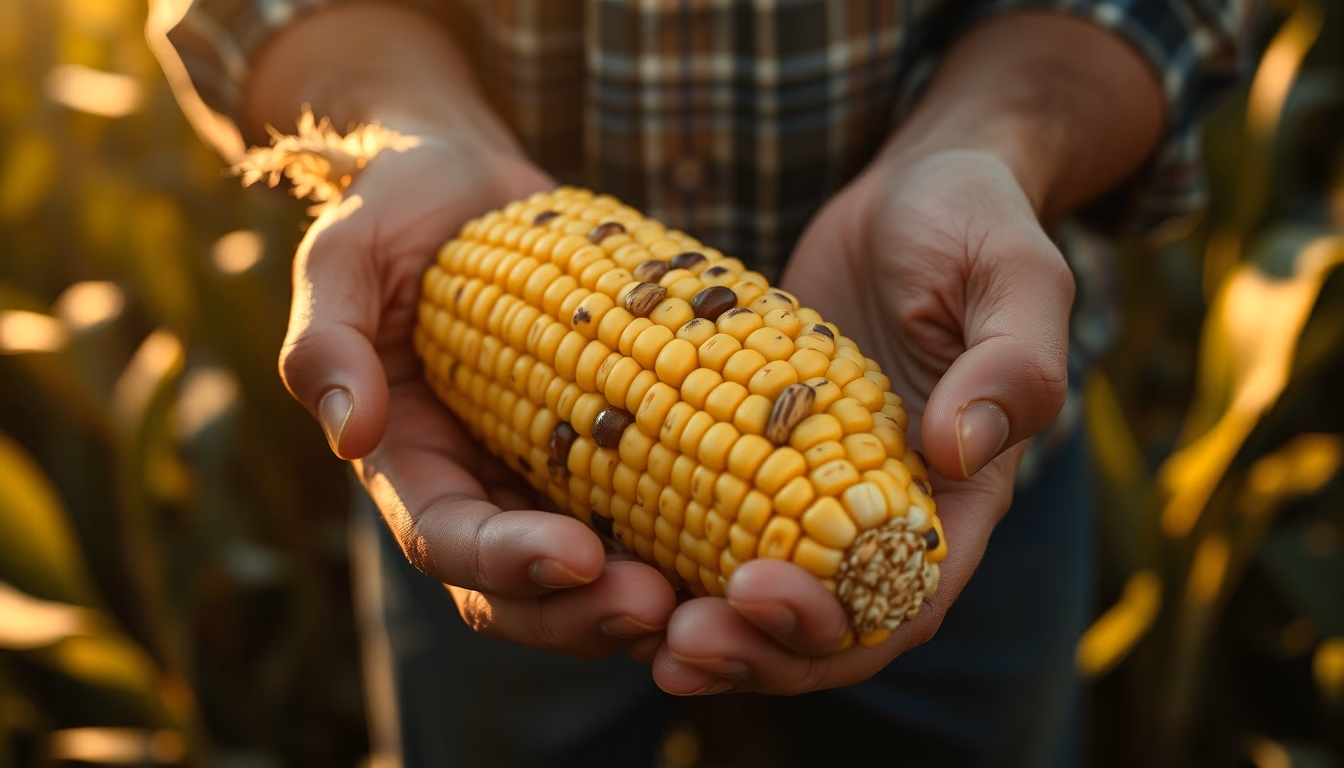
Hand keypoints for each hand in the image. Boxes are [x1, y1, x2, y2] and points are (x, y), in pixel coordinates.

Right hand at [279, 136, 676, 658]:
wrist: (473, 186)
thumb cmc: (399, 210)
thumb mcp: (344, 253)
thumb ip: (326, 338)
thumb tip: (347, 434)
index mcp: (410, 462)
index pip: (448, 541)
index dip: (507, 562)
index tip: (576, 555)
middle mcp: (481, 489)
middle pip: (525, 592)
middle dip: (585, 612)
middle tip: (659, 606)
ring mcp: (551, 478)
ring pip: (595, 575)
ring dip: (647, 601)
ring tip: (711, 601)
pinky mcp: (614, 450)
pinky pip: (653, 514)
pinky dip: (694, 541)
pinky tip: (753, 538)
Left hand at [648, 148, 1073, 694]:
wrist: (905, 189)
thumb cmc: (970, 220)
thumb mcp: (1014, 274)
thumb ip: (1012, 363)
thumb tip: (958, 451)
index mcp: (953, 498)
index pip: (900, 599)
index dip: (831, 622)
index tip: (754, 591)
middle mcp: (877, 513)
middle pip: (820, 623)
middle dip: (750, 648)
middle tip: (674, 640)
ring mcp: (807, 488)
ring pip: (754, 590)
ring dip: (699, 626)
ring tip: (628, 622)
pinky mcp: (750, 450)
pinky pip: (705, 522)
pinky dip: (663, 553)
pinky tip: (600, 554)